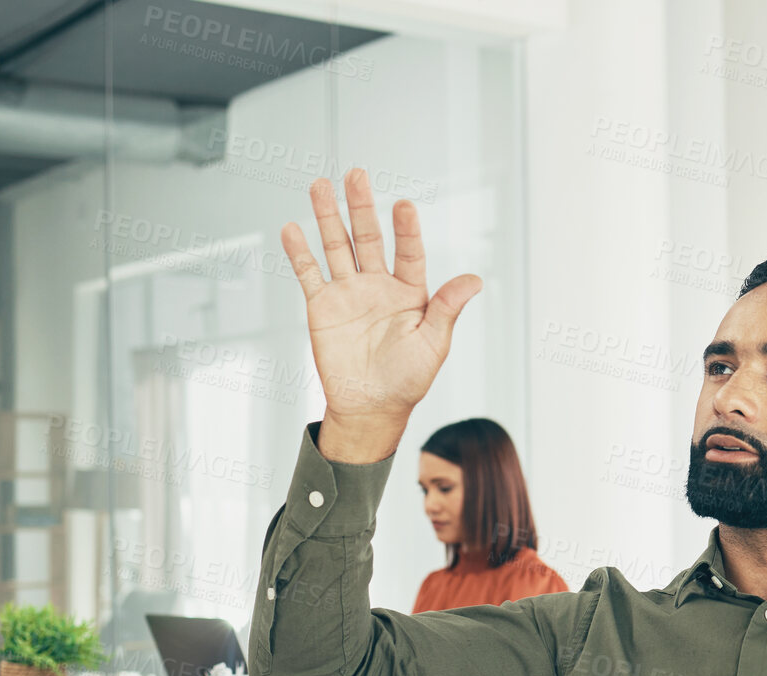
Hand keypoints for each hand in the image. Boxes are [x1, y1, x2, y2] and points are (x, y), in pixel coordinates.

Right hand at [280, 170, 481, 460]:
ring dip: (328, 217)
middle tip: (356, 174)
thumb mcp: (434, 344)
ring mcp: (348, 293)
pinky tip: (291, 228)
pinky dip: (299, 253)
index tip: (403, 205)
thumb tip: (474, 279)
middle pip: (368, 237)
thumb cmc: (408, 380)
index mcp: (409, 292)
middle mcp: (378, 286)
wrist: (370, 408)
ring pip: (337, 247)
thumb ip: (447, 309)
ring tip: (320, 185)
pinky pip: (309, 275)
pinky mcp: (322, 307)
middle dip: (362, 206)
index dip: (406, 229)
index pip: (409, 251)